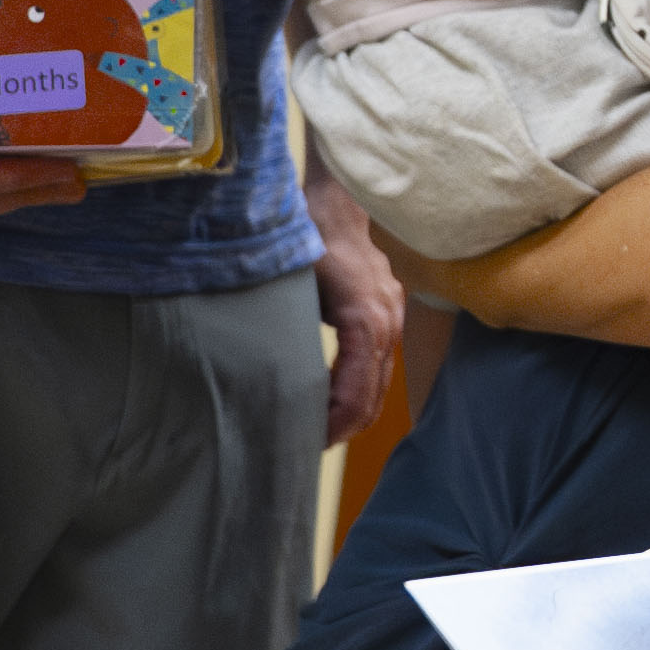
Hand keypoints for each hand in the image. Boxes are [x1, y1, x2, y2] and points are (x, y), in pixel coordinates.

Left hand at [304, 171, 398, 443]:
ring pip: (378, 387)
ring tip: (312, 433)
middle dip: (339, 429)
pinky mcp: (388, 315)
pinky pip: (378, 368)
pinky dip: (356, 393)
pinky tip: (327, 403)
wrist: (336, 200)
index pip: (355, 394)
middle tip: (300, 448)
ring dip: (349, 415)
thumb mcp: (288, 285)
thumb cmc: (307, 236)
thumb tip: (256, 385)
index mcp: (364, 319)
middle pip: (372, 399)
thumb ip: (281, 332)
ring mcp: (392, 318)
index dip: (329, 426)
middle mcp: (386, 323)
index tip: (299, 442)